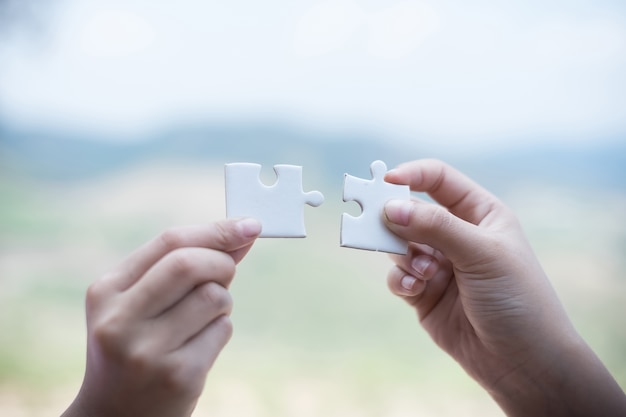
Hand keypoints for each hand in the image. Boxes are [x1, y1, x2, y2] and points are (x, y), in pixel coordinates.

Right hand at [62, 218, 260, 416]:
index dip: (216, 230)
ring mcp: (148, 351)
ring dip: (222, 301)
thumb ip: (184, 264)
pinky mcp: (179, 376)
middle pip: (191, 264)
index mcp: (106, 292)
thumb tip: (242, 232)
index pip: (169, 242)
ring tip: (202, 318)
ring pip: (214, 297)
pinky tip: (198, 346)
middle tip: (227, 273)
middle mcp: (120, 320)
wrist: (117, 415)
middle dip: (222, 262)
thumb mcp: (141, 302)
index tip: (249, 225)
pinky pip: (223, 330)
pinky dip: (220, 329)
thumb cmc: (135, 345)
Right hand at [382, 159, 625, 415]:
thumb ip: (435, 227)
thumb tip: (390, 208)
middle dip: (395, 220)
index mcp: (480, 214)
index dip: (411, 175)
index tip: (385, 182)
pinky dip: (401, 280)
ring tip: (421, 273)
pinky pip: (400, 276)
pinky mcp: (425, 294)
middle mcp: (458, 235)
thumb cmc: (517, 299)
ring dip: (403, 255)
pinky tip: (415, 290)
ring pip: (400, 245)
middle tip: (374, 224)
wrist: (524, 362)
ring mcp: (440, 265)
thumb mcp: (481, 254)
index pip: (439, 180)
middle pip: (411, 212)